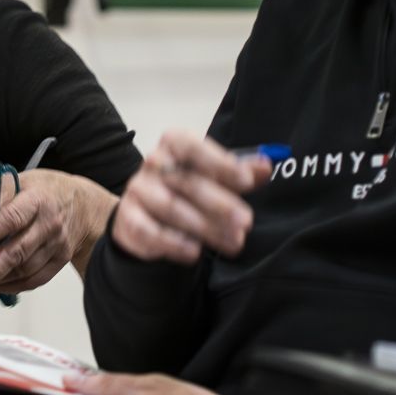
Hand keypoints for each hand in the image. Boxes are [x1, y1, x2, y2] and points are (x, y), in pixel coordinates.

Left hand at [0, 170, 115, 301]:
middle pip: (17, 253)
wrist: (82, 204)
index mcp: (36, 199)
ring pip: (24, 270)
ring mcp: (57, 244)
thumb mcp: (15, 185)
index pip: (10, 219)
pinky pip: (35, 279)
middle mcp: (49, 223)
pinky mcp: (60, 260)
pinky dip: (13, 286)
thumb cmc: (44, 191)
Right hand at [110, 131, 269, 263]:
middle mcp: (153, 162)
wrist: (145, 211)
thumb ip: (240, 170)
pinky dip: (173, 243)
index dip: (222, 164)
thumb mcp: (214, 174)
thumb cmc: (186, 187)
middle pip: (188, 182)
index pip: (196, 148)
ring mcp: (138, 190)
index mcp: (175, 142)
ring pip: (172, 209)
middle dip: (221, 204)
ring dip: (205, 227)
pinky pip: (150, 231)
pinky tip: (194, 252)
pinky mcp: (128, 218)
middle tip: (246, 223)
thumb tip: (267, 165)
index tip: (248, 181)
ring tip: (233, 242)